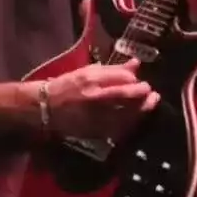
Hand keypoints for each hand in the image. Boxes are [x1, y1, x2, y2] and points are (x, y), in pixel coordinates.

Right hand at [43, 59, 160, 140]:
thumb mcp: (87, 72)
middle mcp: (95, 99)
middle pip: (127, 97)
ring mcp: (96, 117)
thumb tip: (136, 64)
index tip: (141, 81)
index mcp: (91, 80)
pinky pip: (120, 129)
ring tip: (149, 103)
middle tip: (151, 92)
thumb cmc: (67, 86)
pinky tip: (136, 118)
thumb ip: (113, 69)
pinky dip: (131, 123)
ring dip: (142, 109)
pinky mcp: (96, 132)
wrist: (45, 108)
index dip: (135, 80)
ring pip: (127, 114)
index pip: (122, 79)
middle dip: (143, 94)